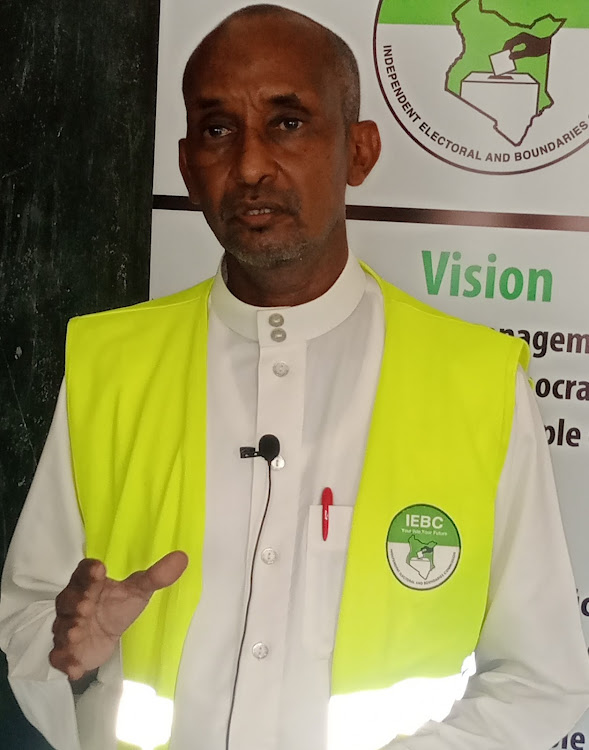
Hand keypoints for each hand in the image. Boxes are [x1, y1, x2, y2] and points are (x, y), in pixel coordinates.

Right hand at [49, 551, 187, 680]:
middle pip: (68, 599)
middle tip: (86, 606)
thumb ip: (156, 576)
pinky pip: (59, 656)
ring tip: (76, 633)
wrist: (103, 636)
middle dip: (76, 602)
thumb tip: (182, 557)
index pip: (84, 572)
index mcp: (90, 584)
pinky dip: (65, 662)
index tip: (99, 570)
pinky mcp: (65, 651)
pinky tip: (75, 668)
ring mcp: (67, 627)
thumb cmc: (117, 606)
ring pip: (61, 627)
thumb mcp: (138, 591)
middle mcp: (73, 603)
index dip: (89, 571)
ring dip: (68, 630)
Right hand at [503, 33, 550, 59]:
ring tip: (505, 56)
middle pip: (509, 42)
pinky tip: (512, 54)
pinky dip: (512, 48)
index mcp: (521, 37)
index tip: (501, 56)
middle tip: (501, 57)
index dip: (504, 50)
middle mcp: (521, 36)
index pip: (509, 43)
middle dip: (505, 49)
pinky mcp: (524, 39)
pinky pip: (515, 43)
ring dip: (508, 49)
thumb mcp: (528, 53)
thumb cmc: (539, 48)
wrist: (547, 45)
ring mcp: (522, 37)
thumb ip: (518, 55)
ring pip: (511, 43)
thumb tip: (509, 57)